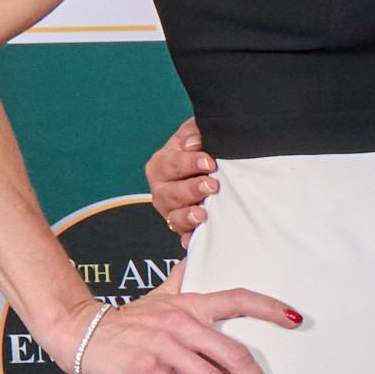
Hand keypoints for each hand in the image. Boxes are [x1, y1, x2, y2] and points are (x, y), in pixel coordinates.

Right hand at [69, 273, 298, 373]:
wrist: (77, 329)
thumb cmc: (126, 319)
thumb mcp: (158, 297)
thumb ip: (182, 281)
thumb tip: (197, 255)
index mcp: (190, 304)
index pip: (237, 299)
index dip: (270, 308)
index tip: (297, 320)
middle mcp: (180, 322)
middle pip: (234, 352)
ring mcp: (162, 344)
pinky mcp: (144, 366)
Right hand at [144, 120, 218, 238]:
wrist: (212, 172)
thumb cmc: (202, 151)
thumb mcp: (197, 135)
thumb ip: (194, 132)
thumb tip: (193, 143)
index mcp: (161, 165)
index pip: (170, 164)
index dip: (188, 163)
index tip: (209, 162)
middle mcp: (162, 189)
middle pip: (169, 193)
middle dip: (190, 189)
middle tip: (211, 185)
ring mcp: (171, 210)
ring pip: (174, 216)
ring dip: (187, 216)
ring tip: (202, 213)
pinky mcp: (184, 227)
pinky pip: (184, 236)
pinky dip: (188, 239)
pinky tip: (192, 241)